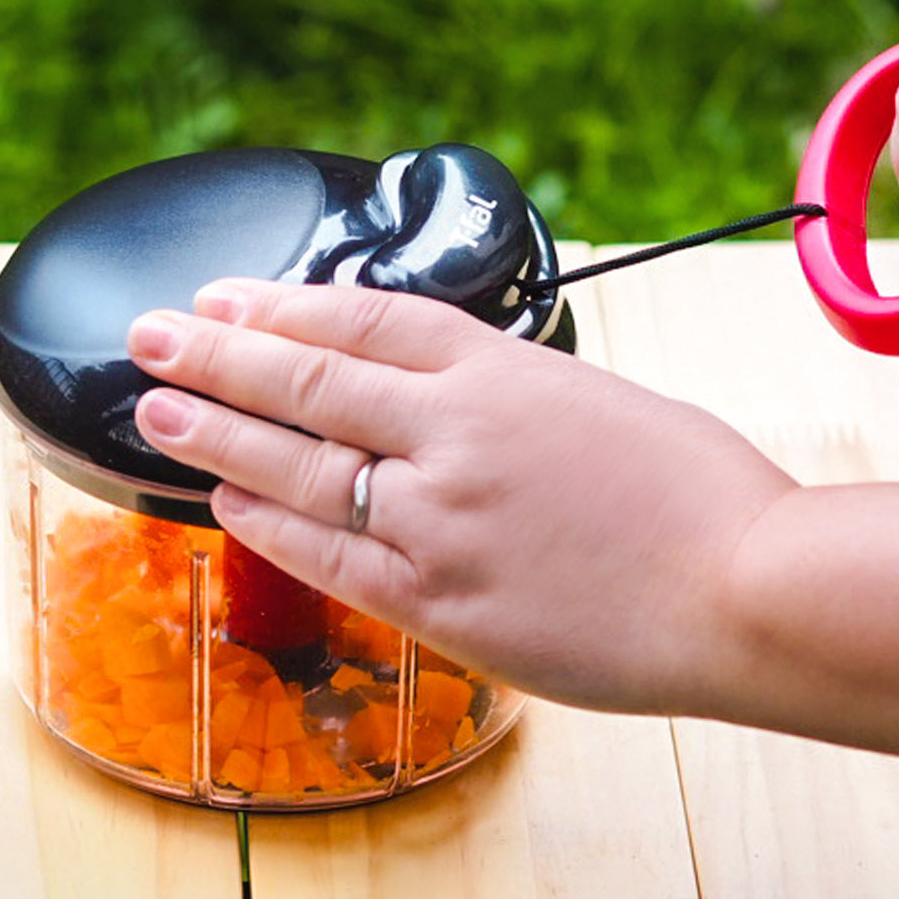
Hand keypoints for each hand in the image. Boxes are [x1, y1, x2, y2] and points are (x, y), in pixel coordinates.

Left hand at [127, 281, 795, 714]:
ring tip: (159, 409)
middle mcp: (453, 434)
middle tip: (151, 334)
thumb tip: (455, 407)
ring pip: (299, 465)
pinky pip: (328, 555)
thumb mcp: (610, 405)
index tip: (229, 295)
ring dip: (219, 432)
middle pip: (307, 378)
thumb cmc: (707, 498)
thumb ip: (518, 401)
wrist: (748, 593)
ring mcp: (438, 519)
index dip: (284, 301)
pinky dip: (267, 524)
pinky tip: (226, 501)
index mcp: (503, 371)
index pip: (364, 316)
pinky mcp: (439, 603)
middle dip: (218, 351)